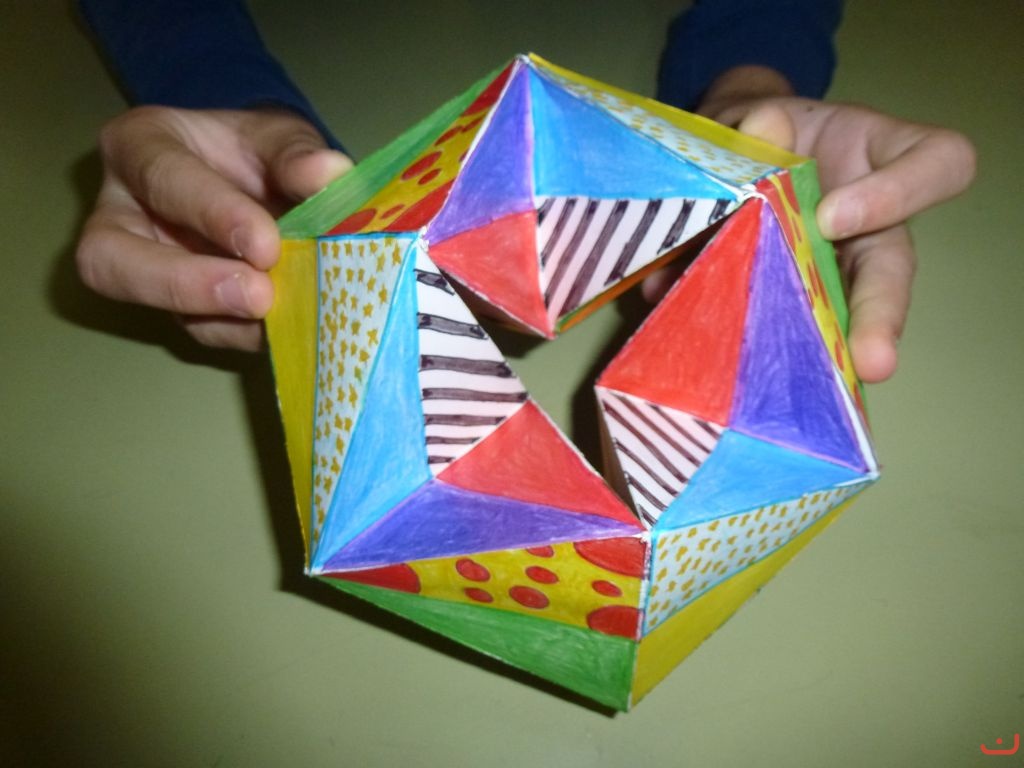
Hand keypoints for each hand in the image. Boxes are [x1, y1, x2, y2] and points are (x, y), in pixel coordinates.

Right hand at [76, 106, 351, 349]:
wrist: (270, 181)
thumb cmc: (259, 150)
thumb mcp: (280, 135)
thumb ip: (298, 152)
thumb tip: (329, 173)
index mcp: (138, 147)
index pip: (159, 176)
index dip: (211, 213)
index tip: (267, 244)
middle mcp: (122, 212)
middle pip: (110, 257)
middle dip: (184, 283)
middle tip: (257, 296)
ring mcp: (145, 268)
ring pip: (153, 306)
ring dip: (221, 318)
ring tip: (278, 316)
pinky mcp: (180, 308)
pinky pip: (203, 331)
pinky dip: (246, 333)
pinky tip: (286, 328)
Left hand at [689, 67, 974, 382]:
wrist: (727, 154)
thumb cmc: (764, 130)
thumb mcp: (759, 113)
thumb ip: (759, 122)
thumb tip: (761, 131)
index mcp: (879, 159)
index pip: (940, 165)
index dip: (898, 194)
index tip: (831, 218)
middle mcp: (866, 224)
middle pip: (893, 272)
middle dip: (879, 318)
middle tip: (870, 363)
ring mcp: (827, 269)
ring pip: (837, 315)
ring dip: (810, 347)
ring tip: (782, 375)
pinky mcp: (783, 301)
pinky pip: (774, 326)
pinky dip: (733, 331)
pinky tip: (696, 332)